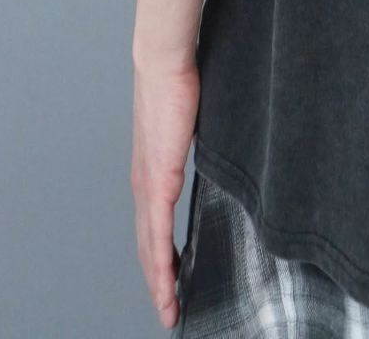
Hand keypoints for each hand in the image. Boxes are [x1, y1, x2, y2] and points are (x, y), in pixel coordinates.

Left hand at [130, 56, 199, 329]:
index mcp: (152, 169)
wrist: (165, 61)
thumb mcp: (196, 123)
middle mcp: (144, 182)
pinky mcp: (156, 178)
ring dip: (159, 279)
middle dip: (159, 280)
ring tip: (170, 305)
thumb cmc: (183, 81)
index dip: (161, 255)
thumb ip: (203, 144)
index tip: (173, 280)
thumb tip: (224, 151)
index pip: (153, 223)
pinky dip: (160, 260)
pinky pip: (156, 231)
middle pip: (147, 244)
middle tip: (172, 307)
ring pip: (149, 245)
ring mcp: (147, 182)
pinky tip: (167, 280)